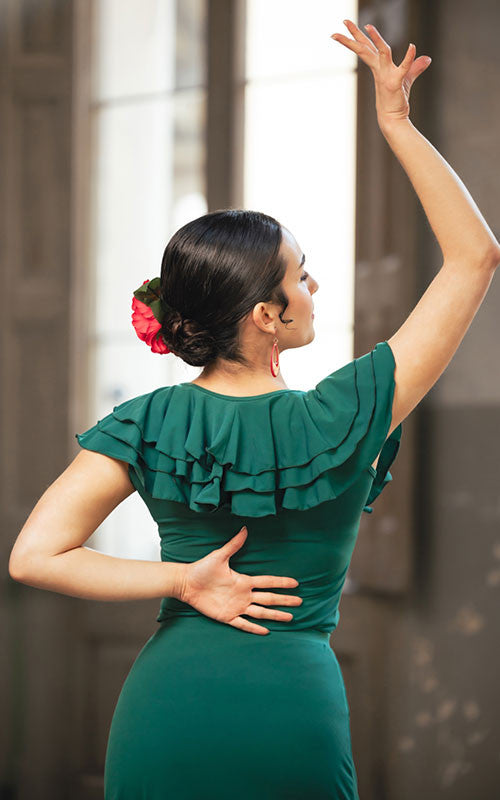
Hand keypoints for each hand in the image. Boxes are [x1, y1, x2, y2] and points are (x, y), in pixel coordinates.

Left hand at [177, 525, 302, 634]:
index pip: (267, 582)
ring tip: (289, 618)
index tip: (295, 583)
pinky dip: (254, 628)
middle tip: (299, 602)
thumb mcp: (219, 556)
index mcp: (243, 581)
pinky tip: (266, 632)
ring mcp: (236, 607)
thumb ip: (233, 545)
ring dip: (275, 615)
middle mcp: (243, 595)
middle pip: (269, 599)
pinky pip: (243, 624)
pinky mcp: (227, 617)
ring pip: (260, 613)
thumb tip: (244, 529)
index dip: (281, 583)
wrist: (186, 583)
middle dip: (284, 600)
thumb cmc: (202, 568)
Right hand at [331, 19, 431, 126]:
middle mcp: (379, 69)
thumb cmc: (396, 101)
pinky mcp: (395, 83)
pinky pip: (403, 68)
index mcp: (378, 67)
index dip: (356, 36)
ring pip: (380, 52)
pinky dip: (409, 58)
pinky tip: (413, 46)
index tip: (346, 26)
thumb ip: (414, 66)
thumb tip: (427, 58)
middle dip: (353, 35)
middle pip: (364, 48)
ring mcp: (386, 76)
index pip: (365, 48)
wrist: (393, 119)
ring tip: (368, 26)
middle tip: (343, 21)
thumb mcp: (406, 79)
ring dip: (376, 39)